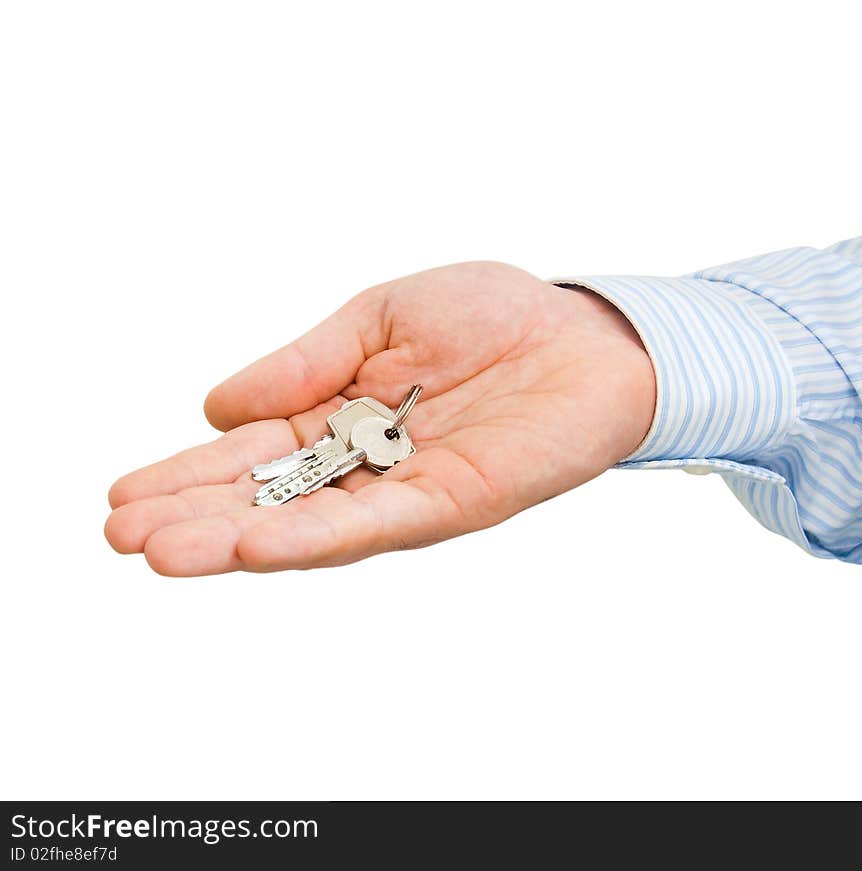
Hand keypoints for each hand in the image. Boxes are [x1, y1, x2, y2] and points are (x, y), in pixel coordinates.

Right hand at [105, 262, 655, 574]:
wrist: (583, 332)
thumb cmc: (491, 315)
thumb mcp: (379, 316)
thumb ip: (304, 362)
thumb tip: (217, 406)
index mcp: (342, 415)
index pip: (253, 452)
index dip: (190, 473)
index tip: (124, 495)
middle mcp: (365, 463)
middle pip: (269, 499)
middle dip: (196, 518)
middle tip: (121, 537)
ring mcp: (406, 488)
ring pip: (310, 524)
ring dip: (235, 540)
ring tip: (161, 552)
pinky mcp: (452, 501)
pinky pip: (375, 522)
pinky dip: (314, 535)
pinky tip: (255, 544)